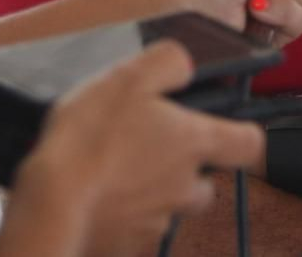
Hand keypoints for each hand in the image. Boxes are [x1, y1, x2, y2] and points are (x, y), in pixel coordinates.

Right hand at [0, 41, 262, 256]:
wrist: (50, 204)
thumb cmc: (92, 136)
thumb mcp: (130, 75)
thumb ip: (169, 62)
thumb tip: (185, 65)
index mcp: (194, 143)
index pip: (250, 144)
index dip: (242, 134)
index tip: (226, 127)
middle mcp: (184, 187)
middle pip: (206, 183)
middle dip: (188, 169)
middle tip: (152, 147)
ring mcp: (156, 220)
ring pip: (169, 206)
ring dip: (152, 190)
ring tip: (115, 169)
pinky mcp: (126, 244)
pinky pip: (135, 227)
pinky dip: (122, 213)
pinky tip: (95, 194)